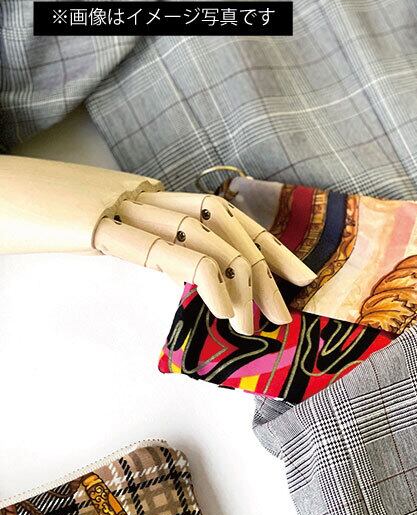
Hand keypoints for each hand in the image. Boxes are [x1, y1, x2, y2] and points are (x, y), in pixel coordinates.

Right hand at [0, 156, 315, 333]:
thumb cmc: (21, 217)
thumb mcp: (91, 235)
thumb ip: (135, 246)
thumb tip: (175, 276)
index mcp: (145, 197)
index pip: (222, 215)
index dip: (265, 243)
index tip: (292, 276)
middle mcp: (141, 193)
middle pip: (224, 221)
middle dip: (264, 266)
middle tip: (285, 310)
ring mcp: (120, 202)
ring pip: (205, 232)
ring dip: (241, 278)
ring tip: (256, 321)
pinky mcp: (96, 222)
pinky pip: (164, 249)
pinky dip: (203, 276)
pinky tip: (221, 306)